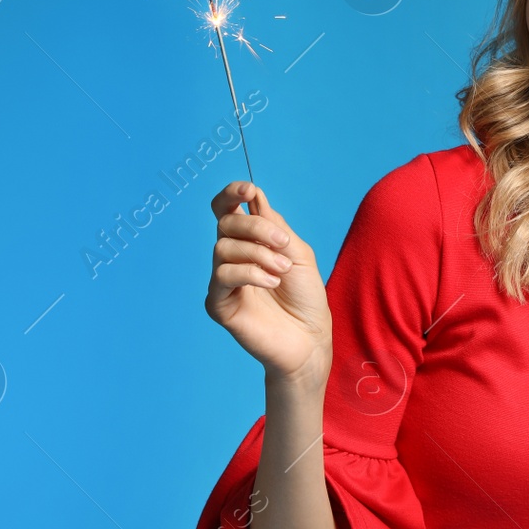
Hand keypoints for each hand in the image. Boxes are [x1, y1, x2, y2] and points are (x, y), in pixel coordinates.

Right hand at [205, 181, 331, 387]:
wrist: (310, 338)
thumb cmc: (306, 297)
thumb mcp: (298, 252)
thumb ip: (275, 226)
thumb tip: (254, 197)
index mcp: (249, 242)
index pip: (226, 210)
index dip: (231, 194)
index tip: (249, 190)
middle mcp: (231, 258)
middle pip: (224, 223)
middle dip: (256, 227)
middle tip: (284, 244)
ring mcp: (222, 281)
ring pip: (223, 247)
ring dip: (259, 254)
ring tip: (282, 270)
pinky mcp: (218, 304)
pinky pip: (223, 275)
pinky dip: (250, 273)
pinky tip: (272, 282)